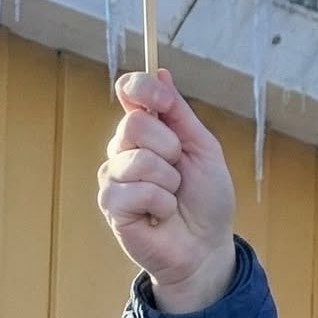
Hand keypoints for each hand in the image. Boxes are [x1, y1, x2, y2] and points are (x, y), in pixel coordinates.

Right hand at [98, 70, 237, 312]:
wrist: (207, 246)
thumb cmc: (207, 199)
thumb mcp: (203, 148)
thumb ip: (179, 112)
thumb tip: (159, 70)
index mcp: (147, 130)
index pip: (130, 90)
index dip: (143, 88)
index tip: (164, 101)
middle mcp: (124, 148)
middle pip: (134, 123)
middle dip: (170, 148)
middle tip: (180, 172)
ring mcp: (114, 176)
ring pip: (136, 160)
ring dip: (168, 181)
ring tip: (172, 197)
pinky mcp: (110, 205)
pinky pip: (134, 191)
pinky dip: (160, 204)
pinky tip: (161, 215)